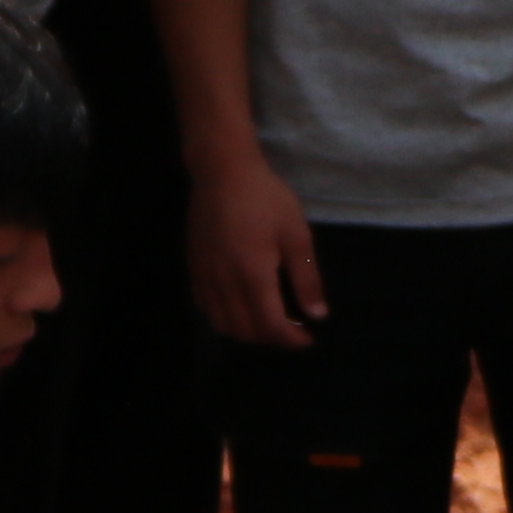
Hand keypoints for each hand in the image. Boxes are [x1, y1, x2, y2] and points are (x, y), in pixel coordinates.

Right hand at [189, 151, 326, 350]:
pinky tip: (240, 307)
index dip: (292, 340)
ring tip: (268, 321)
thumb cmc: (265, 198)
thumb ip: (307, 279)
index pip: (271, 326)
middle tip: (292, 329)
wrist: (222, 172)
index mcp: (253, 276)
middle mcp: (224, 284)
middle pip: (246, 332)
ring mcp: (205, 278)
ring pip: (223, 325)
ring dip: (247, 333)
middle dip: (272, 339)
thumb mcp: (296, 234)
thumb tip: (318, 316)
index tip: (309, 340)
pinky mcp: (194, 269)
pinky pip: (206, 309)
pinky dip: (225, 319)